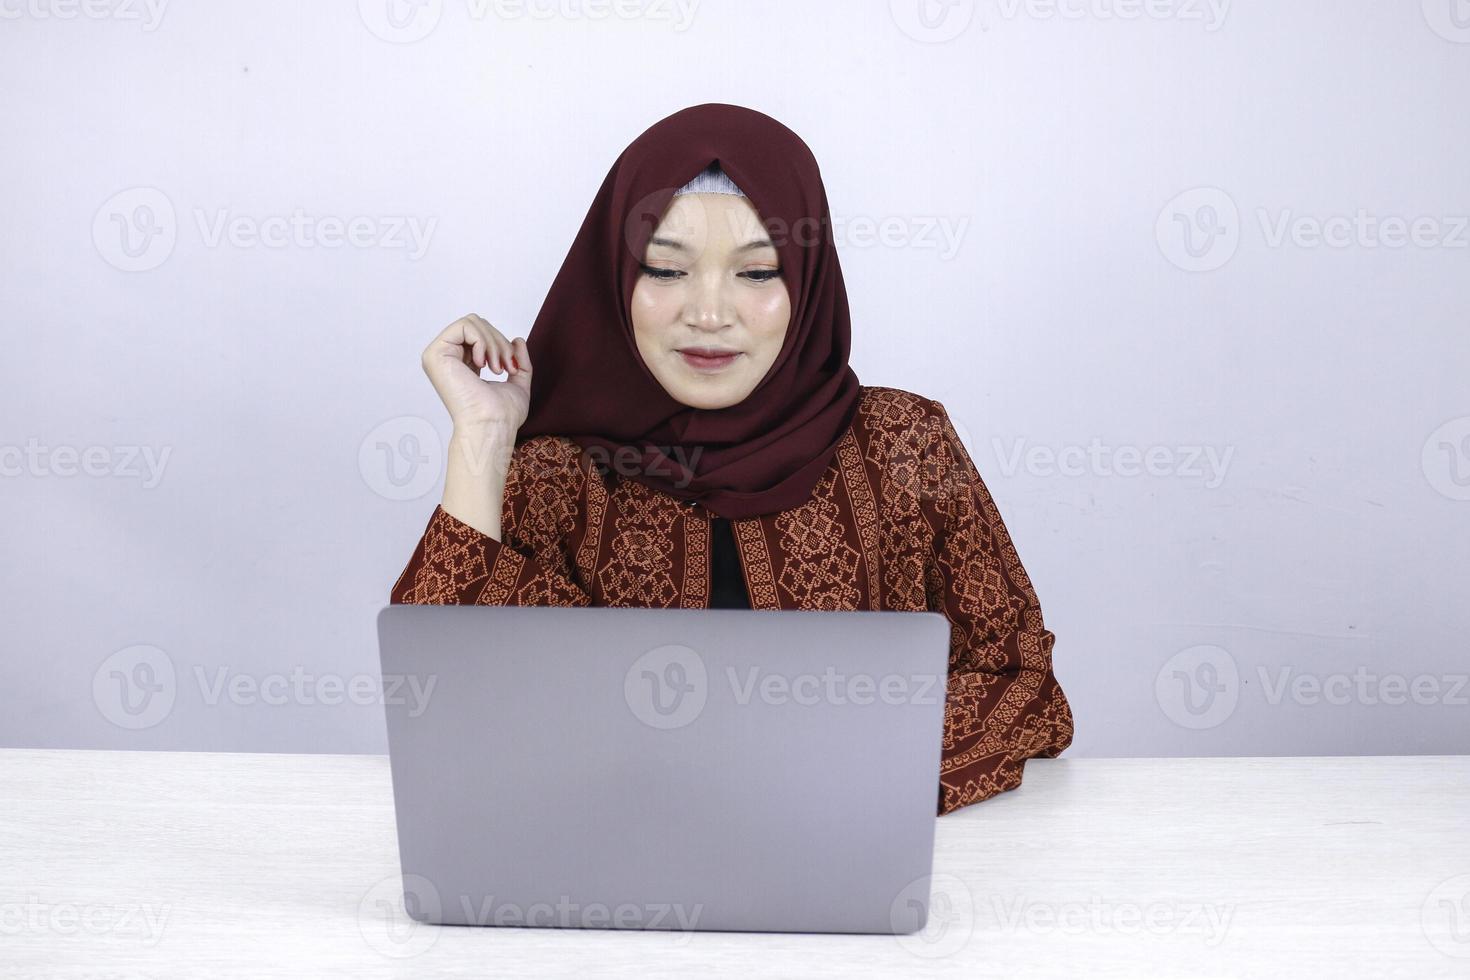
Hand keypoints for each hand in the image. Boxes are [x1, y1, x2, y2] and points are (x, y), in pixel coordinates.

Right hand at [421, 314, 531, 430]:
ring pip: (472, 322)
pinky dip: (482, 341)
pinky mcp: (435, 354)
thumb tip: (517, 340)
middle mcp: (447, 359)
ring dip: (493, 343)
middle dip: (499, 342)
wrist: (492, 426)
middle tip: (506, 367)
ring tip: (497, 368)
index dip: (501, 344)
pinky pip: (464, 325)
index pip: (481, 333)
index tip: (511, 368)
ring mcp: (439, 356)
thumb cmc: (502, 414)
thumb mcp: (517, 383)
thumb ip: (517, 361)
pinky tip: (483, 364)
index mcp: (461, 364)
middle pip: (477, 324)